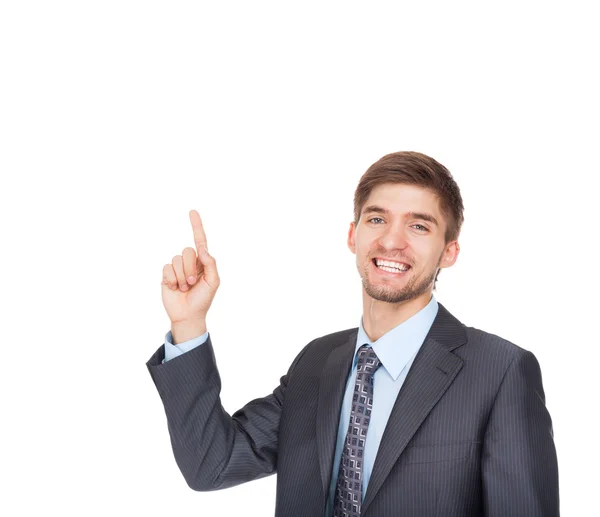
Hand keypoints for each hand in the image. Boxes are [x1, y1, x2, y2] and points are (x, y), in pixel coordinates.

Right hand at [161, 210, 220, 324]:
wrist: (188, 315)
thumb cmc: (203, 299)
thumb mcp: (213, 282)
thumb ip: (210, 263)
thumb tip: (202, 249)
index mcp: (203, 262)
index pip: (200, 240)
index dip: (196, 225)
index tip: (192, 211)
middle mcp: (189, 262)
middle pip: (187, 251)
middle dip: (190, 268)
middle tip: (193, 283)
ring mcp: (177, 268)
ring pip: (176, 260)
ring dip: (182, 277)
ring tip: (185, 288)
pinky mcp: (166, 274)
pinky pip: (167, 268)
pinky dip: (172, 279)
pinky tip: (175, 288)